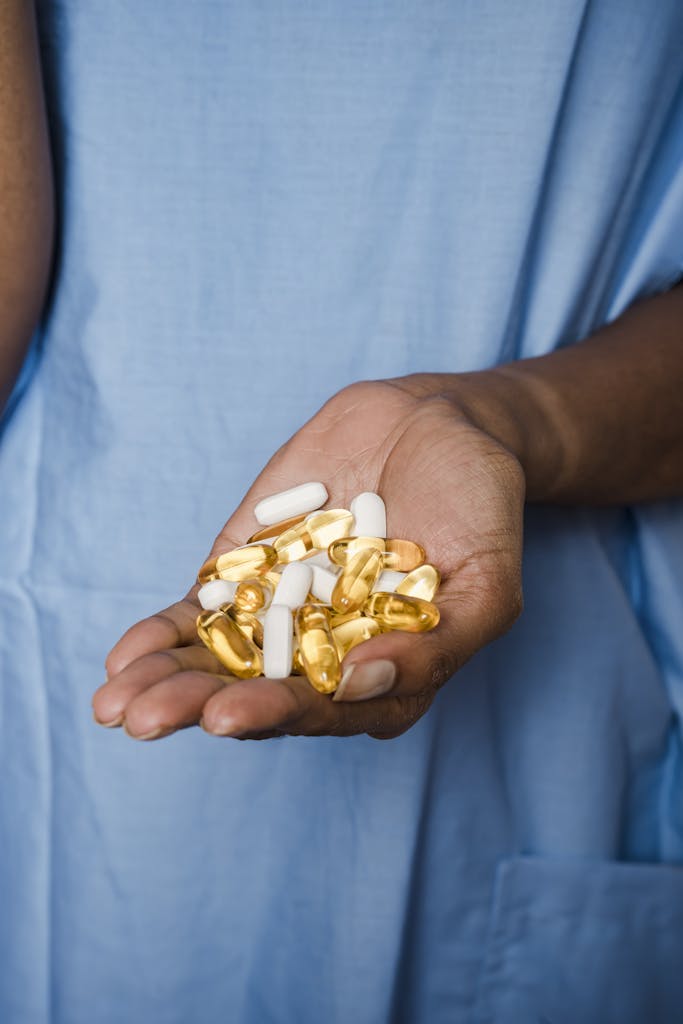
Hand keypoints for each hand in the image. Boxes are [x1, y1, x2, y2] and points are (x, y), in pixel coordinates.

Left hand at [93, 378, 524, 739]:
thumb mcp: (484, 582)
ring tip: (115, 705)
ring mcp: (280, 612)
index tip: (230, 715)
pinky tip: (126, 657)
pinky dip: (165, 633)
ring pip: (217, 661)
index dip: (279, 714)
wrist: (436, 426)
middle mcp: (326, 655)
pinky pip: (201, 611)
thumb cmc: (477, 507)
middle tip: (145, 721)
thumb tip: (357, 681)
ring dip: (166, 683)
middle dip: (198, 708)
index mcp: (384, 673)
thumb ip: (432, 644)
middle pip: (257, 693)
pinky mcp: (247, 570)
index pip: (326, 710)